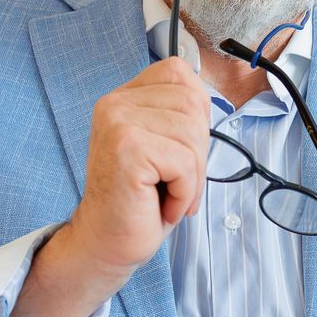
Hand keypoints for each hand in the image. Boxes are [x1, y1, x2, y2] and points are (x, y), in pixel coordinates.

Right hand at [70, 56, 210, 275]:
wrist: (107, 242)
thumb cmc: (140, 202)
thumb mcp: (165, 148)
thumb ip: (180, 117)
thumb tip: (209, 100)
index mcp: (124, 98)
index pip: (178, 73)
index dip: (195, 113)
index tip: (180, 150)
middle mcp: (115, 104)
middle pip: (192, 103)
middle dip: (198, 151)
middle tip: (177, 182)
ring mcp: (118, 123)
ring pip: (192, 134)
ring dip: (192, 176)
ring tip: (169, 195)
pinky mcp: (127, 148)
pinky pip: (184, 162)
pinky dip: (184, 193)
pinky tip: (163, 206)